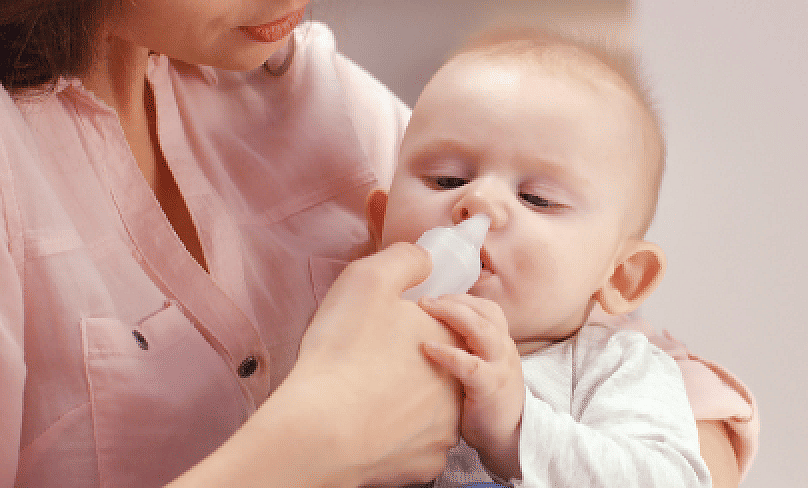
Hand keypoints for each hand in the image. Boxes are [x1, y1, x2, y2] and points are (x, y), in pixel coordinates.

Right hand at [293, 242, 460, 485]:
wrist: (317, 428)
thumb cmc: (343, 351)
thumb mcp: (369, 279)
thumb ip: (405, 259)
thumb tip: (425, 260)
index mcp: (450, 340)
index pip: (438, 324)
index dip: (406, 324)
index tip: (380, 332)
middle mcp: (458, 385)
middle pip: (434, 366)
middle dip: (408, 364)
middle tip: (368, 363)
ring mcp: (445, 430)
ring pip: (426, 408)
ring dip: (403, 402)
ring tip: (364, 395)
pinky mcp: (426, 464)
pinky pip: (413, 444)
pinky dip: (394, 436)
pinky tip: (368, 425)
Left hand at [420, 294, 523, 480]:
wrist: (509, 439)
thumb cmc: (485, 402)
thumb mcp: (480, 367)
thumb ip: (463, 348)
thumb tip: (425, 330)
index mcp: (500, 343)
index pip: (486, 308)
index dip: (460, 298)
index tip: (434, 297)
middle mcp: (503, 350)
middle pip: (484, 313)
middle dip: (452, 301)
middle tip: (424, 300)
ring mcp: (499, 368)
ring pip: (482, 330)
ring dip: (453, 315)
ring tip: (426, 310)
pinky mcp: (490, 389)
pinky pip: (471, 365)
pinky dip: (449, 353)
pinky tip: (427, 348)